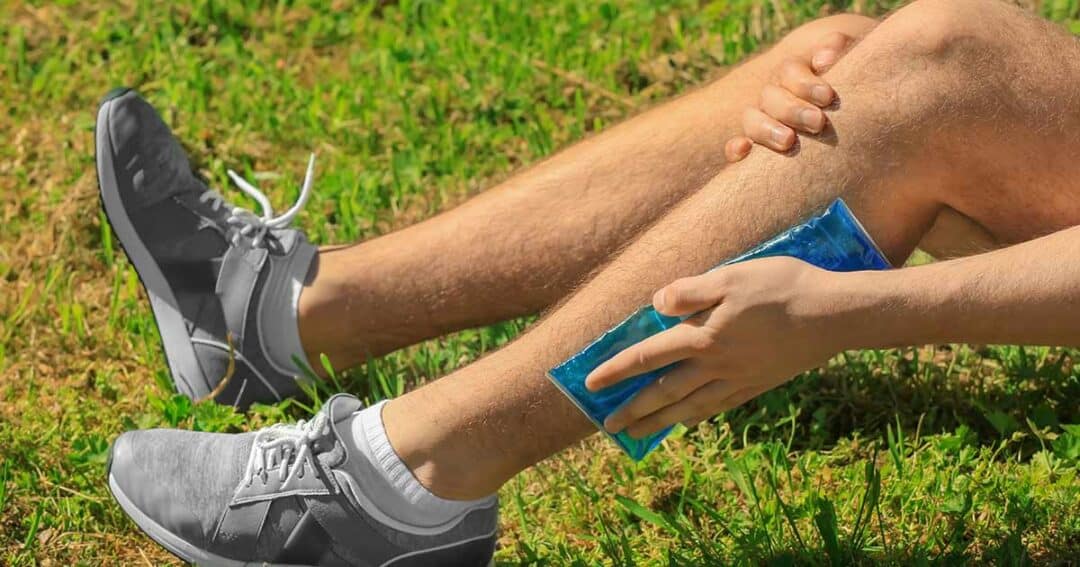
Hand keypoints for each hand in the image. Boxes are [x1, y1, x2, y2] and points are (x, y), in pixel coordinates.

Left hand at [585, 257, 848, 438]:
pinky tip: (687, 420)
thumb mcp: (731, 276)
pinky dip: (696, 417)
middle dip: (633, 409)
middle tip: (607, 426)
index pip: (648, 356)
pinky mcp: (757, 384)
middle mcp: (716, 364)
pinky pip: (718, 406)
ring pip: (689, 406)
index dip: (617, 370)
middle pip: (663, 391)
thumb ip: (690, 292)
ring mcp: (738, 379)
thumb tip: (654, 306)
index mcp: (704, 336)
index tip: (590, 385)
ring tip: (637, 433)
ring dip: (659, 421)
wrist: (834, 315)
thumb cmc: (782, 287)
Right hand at [724, 31, 859, 162]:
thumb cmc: (858, 94)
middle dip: (792, 109)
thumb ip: (840, 54)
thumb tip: (824, 59)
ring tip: (789, 141)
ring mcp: (763, 122)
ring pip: (751, 120)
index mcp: (798, 74)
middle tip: (818, 123)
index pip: (790, 71)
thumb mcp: (858, 69)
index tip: (827, 97)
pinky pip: (736, 149)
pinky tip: (743, 150)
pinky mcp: (758, 149)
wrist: (856, 128)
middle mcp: (776, 96)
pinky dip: (735, 149)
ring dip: (766, 129)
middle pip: (770, 97)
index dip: (805, 83)